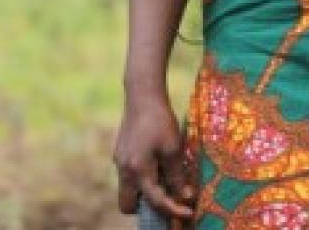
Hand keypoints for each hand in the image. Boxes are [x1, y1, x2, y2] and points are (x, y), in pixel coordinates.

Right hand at [114, 89, 194, 222]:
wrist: (142, 95)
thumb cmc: (160, 121)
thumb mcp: (173, 149)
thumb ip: (176, 176)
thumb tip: (184, 197)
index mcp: (137, 170)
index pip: (155, 201)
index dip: (174, 211)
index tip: (189, 212)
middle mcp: (124, 169)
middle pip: (128, 205)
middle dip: (147, 208)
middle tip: (168, 200)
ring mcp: (119, 160)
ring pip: (127, 190)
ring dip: (144, 192)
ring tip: (165, 180)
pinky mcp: (120, 152)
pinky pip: (128, 175)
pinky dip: (141, 178)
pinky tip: (156, 163)